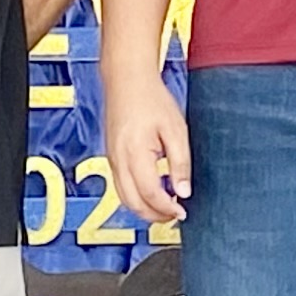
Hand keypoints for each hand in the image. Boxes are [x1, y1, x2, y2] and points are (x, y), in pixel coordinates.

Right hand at [103, 73, 191, 227]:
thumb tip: (183, 191)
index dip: (167, 209)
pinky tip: (152, 191)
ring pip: (124, 198)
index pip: (150, 195)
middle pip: (133, 203)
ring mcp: (113, 159)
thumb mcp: (176, 130)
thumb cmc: (151, 98)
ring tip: (165, 207)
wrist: (127, 80)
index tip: (182, 212)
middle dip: (154, 215)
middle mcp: (119, 160)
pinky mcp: (112, 156)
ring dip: (144, 209)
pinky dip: (135, 196)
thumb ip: (180, 163)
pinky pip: (121, 186)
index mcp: (135, 154)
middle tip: (174, 215)